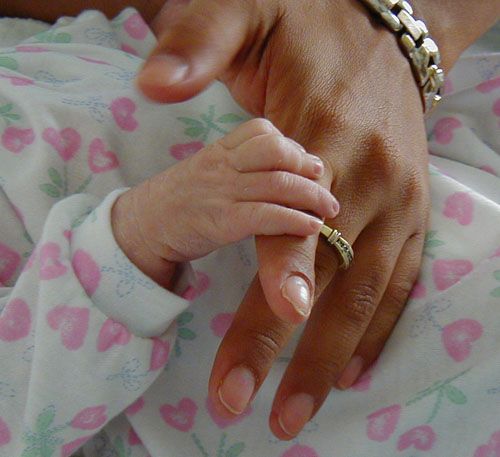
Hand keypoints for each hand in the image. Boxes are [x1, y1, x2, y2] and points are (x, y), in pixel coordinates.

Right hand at [112, 118, 337, 284]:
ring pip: (276, 183)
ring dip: (311, 196)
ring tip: (328, 209)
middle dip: (306, 166)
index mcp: (219, 150)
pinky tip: (311, 226)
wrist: (140, 229)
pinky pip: (266, 215)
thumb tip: (281, 174)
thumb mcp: (207, 173)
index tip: (307, 163)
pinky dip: (294, 220)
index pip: (261, 130)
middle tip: (324, 182)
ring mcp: (220, 192)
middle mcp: (221, 165)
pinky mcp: (220, 221)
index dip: (291, 145)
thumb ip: (239, 167)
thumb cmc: (180, 202)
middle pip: (275, 151)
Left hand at [136, 0, 439, 438]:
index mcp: (328, 136)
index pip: (296, 227)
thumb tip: (151, 84)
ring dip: (332, 357)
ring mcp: (400, 199)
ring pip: (367, 293)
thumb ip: (201, 44)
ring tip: (296, 411)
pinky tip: (356, 368)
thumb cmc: (310, 27)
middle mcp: (372, 179)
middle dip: (290, 350)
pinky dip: (379, 329)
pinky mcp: (413, 210)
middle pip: (329, 278)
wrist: (385, 27)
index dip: (276, 286)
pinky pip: (400, 280)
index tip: (249, 347)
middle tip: (249, 407)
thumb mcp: (249, 13)